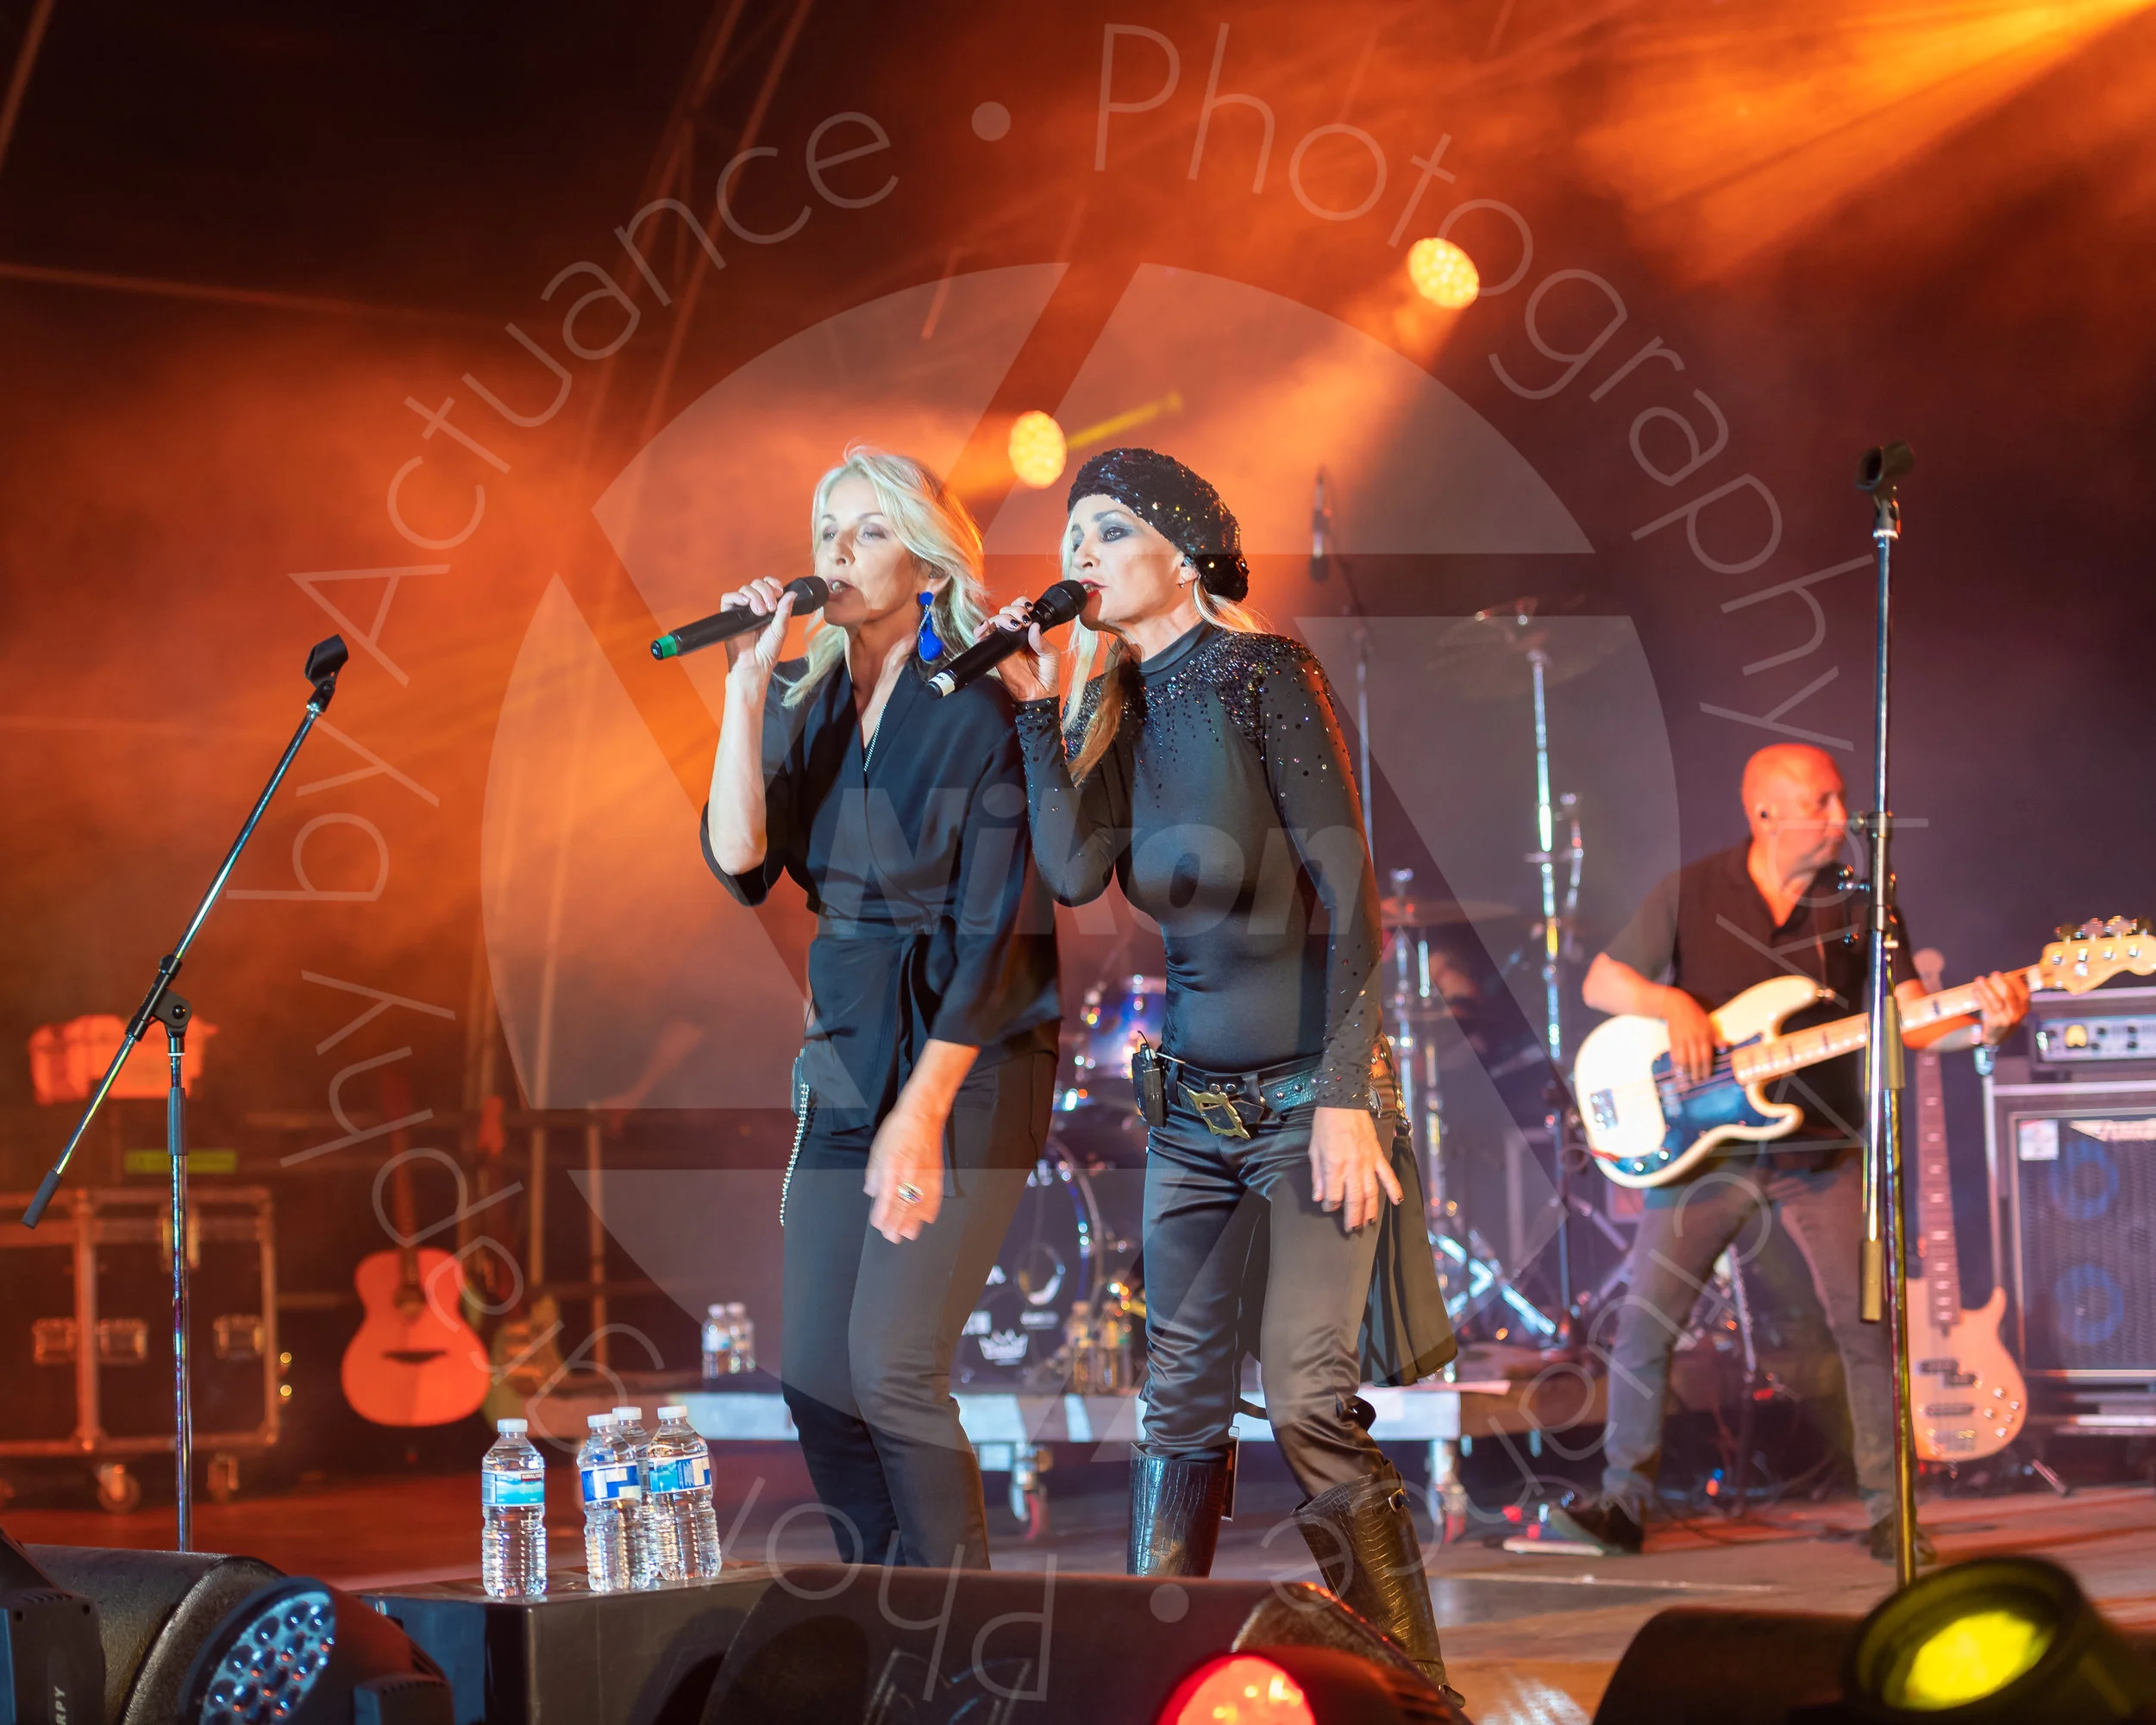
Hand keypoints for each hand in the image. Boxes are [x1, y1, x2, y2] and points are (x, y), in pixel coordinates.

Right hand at [718, 577, 797, 685]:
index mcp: (768, 606)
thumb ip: (784, 611)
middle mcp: (754, 605)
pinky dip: (736, 596)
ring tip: (760, 612)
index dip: (773, 584)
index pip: (769, 585)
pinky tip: (745, 603)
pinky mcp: (729, 614)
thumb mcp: (781, 629)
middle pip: (757, 584)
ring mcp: (741, 609)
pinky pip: (728, 597)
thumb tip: (792, 593)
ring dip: (755, 596)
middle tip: (771, 607)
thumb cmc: (768, 651)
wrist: (755, 664)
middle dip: (766, 591)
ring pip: (745, 589)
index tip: (779, 592)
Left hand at [865, 1102, 945, 1242]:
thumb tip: (871, 1191)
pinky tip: (928, 1217)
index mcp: (893, 1165)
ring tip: (909, 1233)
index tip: (879, 1225)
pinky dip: (932, 1207)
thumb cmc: (900, 1128)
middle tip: (893, 1237)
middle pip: (903, 1203)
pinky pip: (935, 1193)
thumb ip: (874, 1172)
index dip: (883, 1213)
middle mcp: (909, 1171)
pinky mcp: (936, 1171)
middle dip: (897, 1223)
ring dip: (914, 1220)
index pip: (887, 1196)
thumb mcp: (878, 1147)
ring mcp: (925, 1173)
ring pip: (919, 1202)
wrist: (923, 1114)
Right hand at [986, 595, 1061, 702]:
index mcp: (1029, 631)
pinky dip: (980, 629)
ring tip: (1013, 626)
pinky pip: (982, 638)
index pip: (1021, 609)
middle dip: (1014, 610)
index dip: (1022, 604)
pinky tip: (986, 626)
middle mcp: (1015, 635)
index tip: (1028, 610)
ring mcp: (1004, 643)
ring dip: (1001, 618)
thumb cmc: (1047, 675)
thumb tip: (1034, 627)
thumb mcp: (1051, 655)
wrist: (1039, 694)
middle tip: (1023, 621)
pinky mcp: (995, 653)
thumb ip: (1042, 641)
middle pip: (1006, 611)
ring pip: (995, 621)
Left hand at [1309, 1105, 1403, 1231]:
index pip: (1333, 1195)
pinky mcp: (1377, 1156)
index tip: (1329, 1209)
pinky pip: (1388, 1176)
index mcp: (1334, 1166)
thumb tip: (1318, 1196)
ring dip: (1370, 1210)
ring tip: (1368, 1223)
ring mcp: (1368, 1162)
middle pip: (1354, 1199)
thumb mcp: (1314, 1149)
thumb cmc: (1325, 1124)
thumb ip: (1317, 1175)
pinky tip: (1397, 1202)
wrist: (1343, 1102)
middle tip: (1352, 1229)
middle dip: (1352, 1217)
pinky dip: (1394, 1189)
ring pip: (1371, 1193)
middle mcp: (1353, 1167)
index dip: (1331, 1206)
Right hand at [1661, 987, 1716, 1082]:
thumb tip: (1726, 1046)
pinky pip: (1674, 1055)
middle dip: (1696, 1073)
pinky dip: (1676, 1063)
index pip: (1706, 1056)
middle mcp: (1693, 1039)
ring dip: (1685, 1070)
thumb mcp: (1708, 1025)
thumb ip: (1715, 1038)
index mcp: (1704, 1036)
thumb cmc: (1695, 1016)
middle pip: (1695, 1061)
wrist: (1677, 1007)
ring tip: (1687, 1076)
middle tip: (1697, 1081)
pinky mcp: (1672, 1040)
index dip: (1706, 1068)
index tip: (1706, 1076)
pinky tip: (1678, 1069)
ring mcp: (1682, 1040)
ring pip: (1684, 1060)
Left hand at [1971, 969, 2029, 1044]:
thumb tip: (2004, 977)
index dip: (2018, 983)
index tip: (2010, 974)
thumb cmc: (2003, 1018)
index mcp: (2024, 1010)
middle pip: (2009, 996)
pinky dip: (1980, 996)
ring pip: (1995, 1000)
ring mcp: (2005, 1020)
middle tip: (1994, 974)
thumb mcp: (2013, 1010)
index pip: (2024, 995)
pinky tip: (1975, 990)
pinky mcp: (1994, 1023)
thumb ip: (2011, 997)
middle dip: (2001, 983)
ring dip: (1986, 988)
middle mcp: (2016, 1015)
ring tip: (1979, 980)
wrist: (1995, 1038)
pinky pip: (1985, 1006)